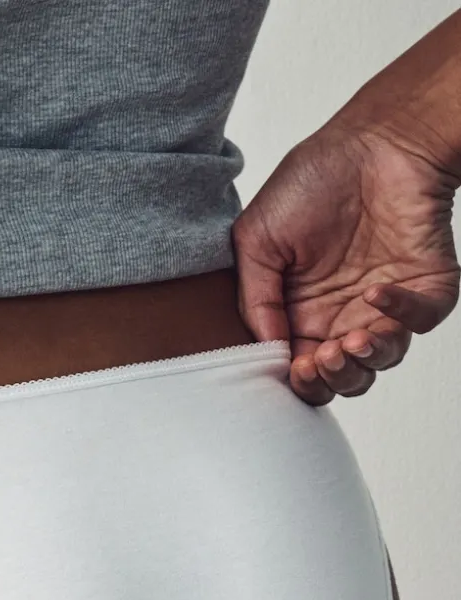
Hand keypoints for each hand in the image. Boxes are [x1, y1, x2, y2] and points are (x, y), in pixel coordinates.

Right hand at [232, 114, 459, 403]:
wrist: (373, 138)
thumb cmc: (313, 180)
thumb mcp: (255, 240)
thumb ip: (254, 299)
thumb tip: (269, 349)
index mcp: (302, 313)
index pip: (299, 368)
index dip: (296, 379)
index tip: (289, 366)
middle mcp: (344, 315)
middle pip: (342, 378)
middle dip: (330, 381)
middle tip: (318, 359)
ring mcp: (386, 304)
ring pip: (382, 361)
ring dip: (364, 362)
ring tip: (348, 342)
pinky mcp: (426, 286)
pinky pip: (421, 319)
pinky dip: (401, 315)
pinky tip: (376, 293)